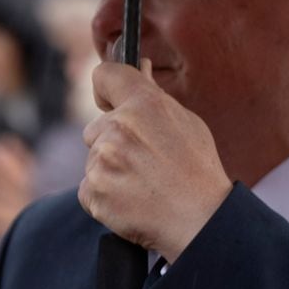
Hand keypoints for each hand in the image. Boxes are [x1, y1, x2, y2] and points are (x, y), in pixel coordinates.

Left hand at [82, 61, 230, 262]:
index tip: (109, 99)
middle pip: (95, 128)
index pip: (105, 75)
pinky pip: (88, 187)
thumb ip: (153, 97)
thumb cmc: (196, 171)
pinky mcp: (92, 191)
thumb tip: (139, 68)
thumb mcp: (186, 124)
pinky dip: (104, 194)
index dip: (105, 87)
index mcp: (144, 106)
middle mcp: (118, 129)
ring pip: (93, 159)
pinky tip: (131, 199)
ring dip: (109, 170)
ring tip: (143, 183)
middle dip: (112, 142)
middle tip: (144, 161)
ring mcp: (101, 162)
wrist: (199, 221)